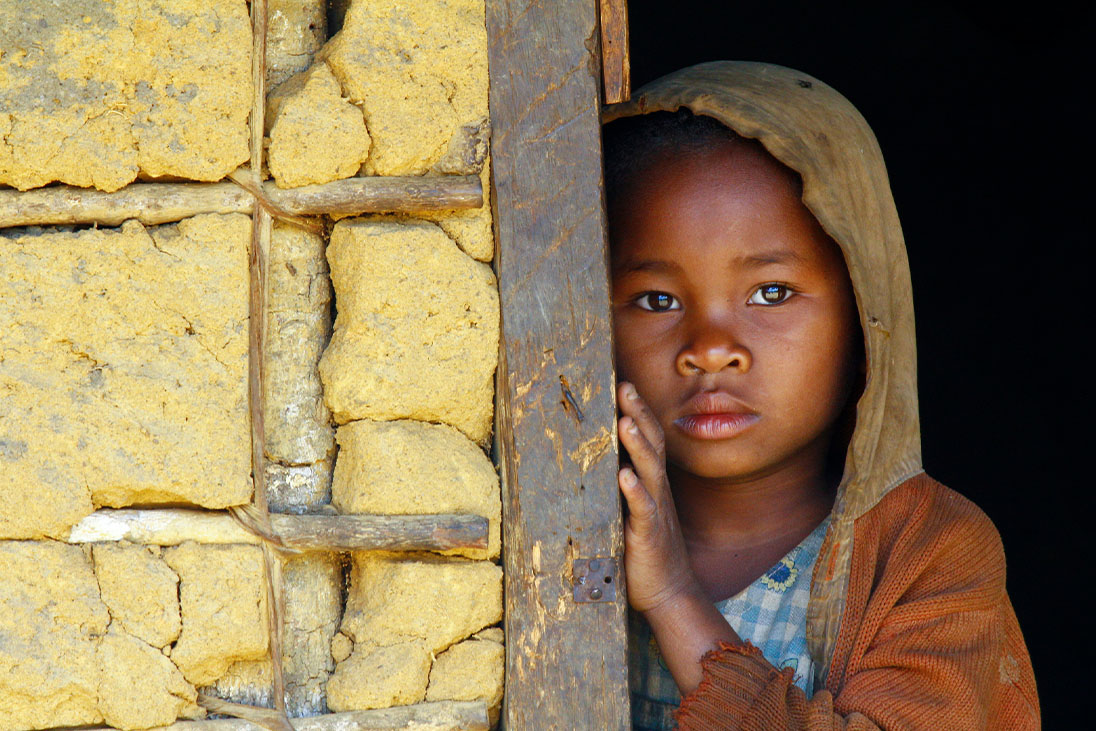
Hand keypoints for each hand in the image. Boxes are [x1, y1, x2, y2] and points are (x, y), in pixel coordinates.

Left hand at [617, 381, 702, 614]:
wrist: (669, 591)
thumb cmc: (646, 550)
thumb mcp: (632, 511)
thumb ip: (621, 486)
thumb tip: (599, 459)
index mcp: (652, 483)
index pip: (648, 439)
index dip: (638, 411)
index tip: (623, 383)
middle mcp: (657, 491)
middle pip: (652, 445)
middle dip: (639, 414)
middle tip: (624, 386)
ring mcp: (655, 512)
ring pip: (650, 471)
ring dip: (638, 445)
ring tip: (625, 420)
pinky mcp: (649, 535)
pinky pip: (643, 510)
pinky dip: (635, 491)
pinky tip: (624, 476)